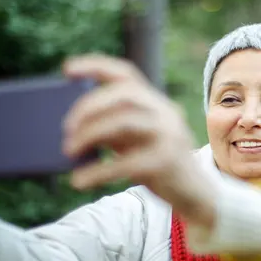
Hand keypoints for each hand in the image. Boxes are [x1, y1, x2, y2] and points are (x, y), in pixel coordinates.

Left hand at [62, 54, 215, 226]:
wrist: (194, 194)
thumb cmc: (156, 164)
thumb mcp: (134, 140)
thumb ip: (112, 127)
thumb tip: (72, 127)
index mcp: (155, 103)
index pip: (126, 74)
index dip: (96, 66)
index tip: (66, 69)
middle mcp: (166, 112)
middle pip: (124, 94)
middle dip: (89, 107)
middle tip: (66, 128)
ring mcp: (169, 135)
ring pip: (123, 122)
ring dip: (89, 135)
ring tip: (69, 151)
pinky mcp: (167, 161)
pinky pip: (126, 162)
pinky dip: (97, 172)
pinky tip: (79, 181)